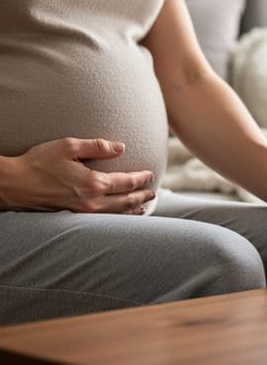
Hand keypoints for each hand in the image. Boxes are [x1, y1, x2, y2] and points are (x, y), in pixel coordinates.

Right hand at [0, 138, 154, 213]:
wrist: (14, 184)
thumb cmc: (39, 162)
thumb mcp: (68, 146)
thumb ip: (97, 146)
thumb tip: (121, 147)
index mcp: (93, 183)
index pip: (126, 182)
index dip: (141, 179)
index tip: (150, 175)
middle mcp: (92, 201)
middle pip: (126, 201)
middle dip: (142, 196)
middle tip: (153, 193)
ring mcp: (83, 212)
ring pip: (116, 214)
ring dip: (133, 209)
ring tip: (144, 206)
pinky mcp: (74, 217)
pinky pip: (104, 219)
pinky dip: (118, 217)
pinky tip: (120, 215)